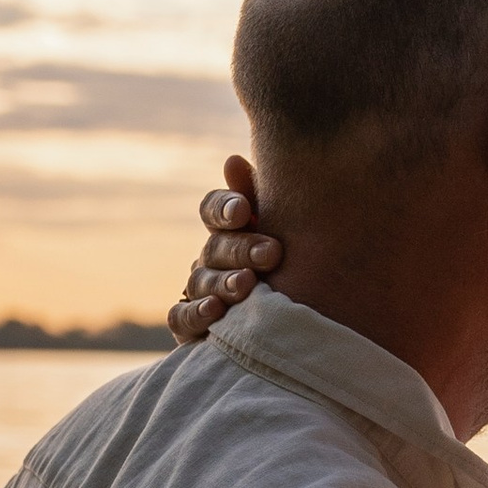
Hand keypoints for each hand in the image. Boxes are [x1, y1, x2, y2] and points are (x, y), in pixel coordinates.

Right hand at [169, 156, 283, 344]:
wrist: (308, 327)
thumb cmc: (299, 270)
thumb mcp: (290, 232)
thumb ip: (266, 198)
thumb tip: (232, 161)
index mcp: (232, 230)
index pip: (213, 209)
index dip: (224, 207)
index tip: (243, 210)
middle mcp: (212, 258)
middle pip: (214, 246)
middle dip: (242, 249)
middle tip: (272, 254)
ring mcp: (200, 291)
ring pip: (200, 281)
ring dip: (224, 282)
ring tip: (248, 285)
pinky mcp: (192, 326)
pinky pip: (180, 316)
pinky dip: (195, 313)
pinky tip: (216, 310)